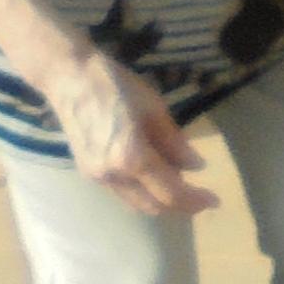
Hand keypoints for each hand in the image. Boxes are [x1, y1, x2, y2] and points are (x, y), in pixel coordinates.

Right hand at [39, 42, 211, 218]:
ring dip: (160, 201)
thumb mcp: (154, 109)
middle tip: (200, 196)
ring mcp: (97, 176)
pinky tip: (153, 176)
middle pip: (154, 206)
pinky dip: (142, 192)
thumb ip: (175, 143)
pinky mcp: (87, 171)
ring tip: (179, 186)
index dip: (196, 200)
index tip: (215, 199)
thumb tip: (195, 166)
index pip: (171, 193)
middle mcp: (113, 175)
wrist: (68, 77)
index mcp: (132, 158)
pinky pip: (122, 193)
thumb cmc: (115, 85)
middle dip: (180, 206)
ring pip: (136, 203)